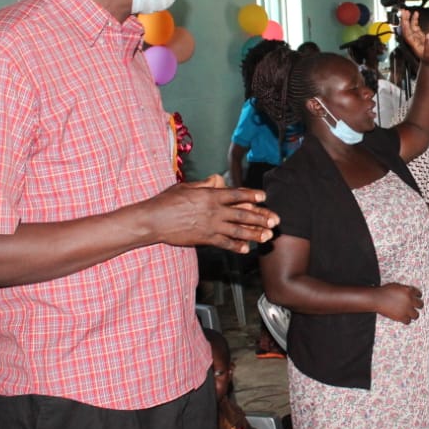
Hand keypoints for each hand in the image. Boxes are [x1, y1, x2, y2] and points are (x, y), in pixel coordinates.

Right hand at [145, 176, 278, 252]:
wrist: (153, 220)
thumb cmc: (167, 201)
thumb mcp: (186, 186)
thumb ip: (204, 184)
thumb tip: (217, 178)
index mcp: (210, 195)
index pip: (236, 195)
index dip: (251, 196)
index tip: (263, 197)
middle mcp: (214, 211)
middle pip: (242, 214)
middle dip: (261, 217)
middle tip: (274, 221)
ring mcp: (210, 226)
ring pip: (238, 230)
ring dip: (254, 234)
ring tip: (267, 236)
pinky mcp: (204, 239)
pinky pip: (224, 243)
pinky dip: (236, 246)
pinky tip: (246, 249)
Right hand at [376, 283, 423, 323]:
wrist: (376, 298)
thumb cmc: (384, 291)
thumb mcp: (397, 286)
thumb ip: (405, 290)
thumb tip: (408, 294)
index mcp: (409, 290)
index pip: (418, 294)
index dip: (417, 296)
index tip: (416, 298)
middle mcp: (409, 299)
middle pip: (420, 305)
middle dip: (417, 306)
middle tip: (415, 307)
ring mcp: (406, 309)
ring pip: (416, 315)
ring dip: (413, 314)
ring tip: (410, 314)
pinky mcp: (401, 317)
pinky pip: (408, 321)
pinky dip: (406, 320)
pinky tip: (403, 318)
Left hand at [398, 10, 428, 63]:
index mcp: (413, 44)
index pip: (406, 33)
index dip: (405, 26)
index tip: (404, 19)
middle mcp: (412, 39)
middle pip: (406, 28)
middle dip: (404, 20)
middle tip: (403, 11)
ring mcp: (415, 36)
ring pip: (410, 26)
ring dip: (408, 18)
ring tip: (407, 11)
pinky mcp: (419, 35)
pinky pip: (415, 26)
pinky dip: (415, 19)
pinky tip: (416, 14)